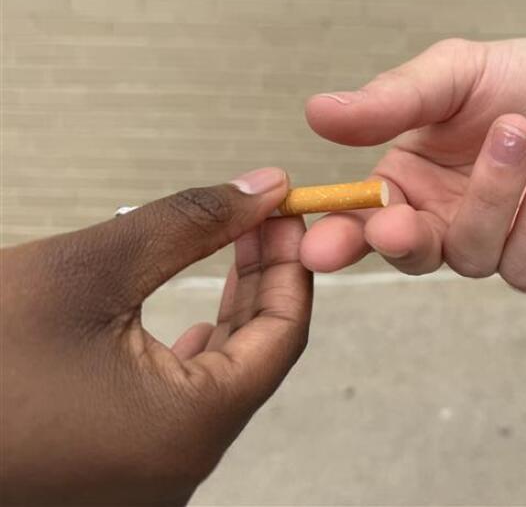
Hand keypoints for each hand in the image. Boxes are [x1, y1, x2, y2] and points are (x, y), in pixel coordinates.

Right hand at [0, 168, 311, 505]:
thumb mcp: (92, 269)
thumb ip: (193, 224)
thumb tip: (268, 187)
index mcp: (191, 428)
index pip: (284, 336)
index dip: (293, 265)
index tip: (289, 210)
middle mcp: (181, 468)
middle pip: (256, 358)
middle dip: (265, 281)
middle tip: (264, 219)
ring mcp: (147, 479)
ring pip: (220, 382)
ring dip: (232, 314)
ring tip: (237, 249)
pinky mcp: (114, 472)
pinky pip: (179, 409)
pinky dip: (193, 356)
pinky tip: (194, 323)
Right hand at [302, 38, 525, 290]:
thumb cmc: (524, 79)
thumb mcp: (456, 73)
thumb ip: (394, 99)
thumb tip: (317, 112)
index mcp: (408, 180)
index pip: (361, 219)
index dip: (338, 237)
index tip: (317, 246)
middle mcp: (444, 221)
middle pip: (409, 255)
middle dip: (402, 241)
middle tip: (397, 220)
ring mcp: (495, 246)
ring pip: (473, 256)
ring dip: (493, 194)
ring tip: (520, 129)